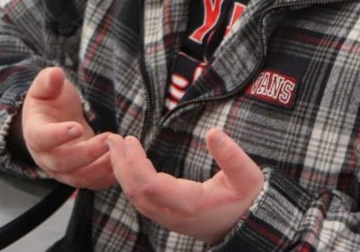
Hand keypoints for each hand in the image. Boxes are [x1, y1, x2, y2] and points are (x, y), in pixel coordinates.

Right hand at [17, 67, 115, 188]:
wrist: (53, 120)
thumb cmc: (50, 101)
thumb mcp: (45, 87)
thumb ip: (48, 81)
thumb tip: (56, 74)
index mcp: (35, 133)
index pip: (43, 138)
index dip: (58, 135)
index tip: (77, 126)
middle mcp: (45, 157)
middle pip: (63, 162)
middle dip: (87, 154)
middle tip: (109, 139)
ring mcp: (62, 170)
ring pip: (79, 178)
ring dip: (101, 168)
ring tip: (120, 152)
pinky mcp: (78, 175)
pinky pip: (91, 183)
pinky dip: (107, 177)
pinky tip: (122, 164)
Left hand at [107, 129, 264, 244]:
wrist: (247, 227)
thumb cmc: (247, 200)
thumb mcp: (247, 176)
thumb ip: (231, 155)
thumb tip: (213, 132)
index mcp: (190, 204)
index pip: (150, 186)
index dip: (135, 163)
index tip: (130, 140)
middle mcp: (174, 215)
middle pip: (136, 193)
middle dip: (120, 165)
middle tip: (112, 138)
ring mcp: (168, 219)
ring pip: (136, 198)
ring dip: (121, 172)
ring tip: (114, 147)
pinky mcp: (167, 216)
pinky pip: (141, 200)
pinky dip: (129, 180)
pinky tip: (126, 163)